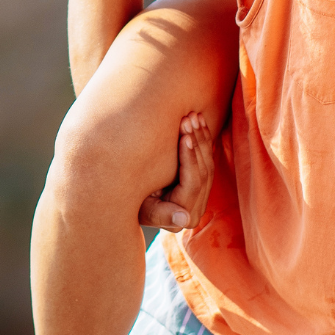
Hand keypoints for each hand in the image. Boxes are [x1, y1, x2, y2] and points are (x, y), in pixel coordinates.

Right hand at [138, 112, 215, 231]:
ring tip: (194, 115)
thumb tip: (184, 219)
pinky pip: (206, 159)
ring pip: (207, 163)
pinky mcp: (199, 185)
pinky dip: (202, 140)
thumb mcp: (140, 209)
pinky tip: (199, 122)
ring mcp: (200, 197)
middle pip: (204, 172)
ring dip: (201, 137)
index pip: (193, 183)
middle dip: (197, 142)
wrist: (126, 200)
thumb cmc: (128, 204)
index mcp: (185, 216)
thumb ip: (160, 214)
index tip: (184, 135)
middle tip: (189, 117)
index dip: (190, 158)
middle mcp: (196, 209)